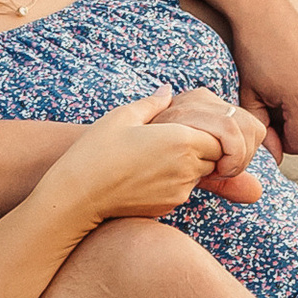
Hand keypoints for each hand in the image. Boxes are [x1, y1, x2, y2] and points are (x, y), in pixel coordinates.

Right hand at [50, 94, 254, 223]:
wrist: (77, 196)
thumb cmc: (96, 151)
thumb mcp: (122, 116)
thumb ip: (152, 103)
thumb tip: (168, 91)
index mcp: (181, 141)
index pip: (220, 135)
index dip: (206, 129)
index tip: (183, 126)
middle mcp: (187, 168)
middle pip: (214, 155)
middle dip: (201, 146)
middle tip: (168, 139)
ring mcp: (179, 191)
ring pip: (199, 173)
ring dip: (187, 163)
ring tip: (153, 155)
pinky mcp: (169, 206)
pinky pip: (183, 189)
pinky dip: (174, 180)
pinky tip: (145, 174)